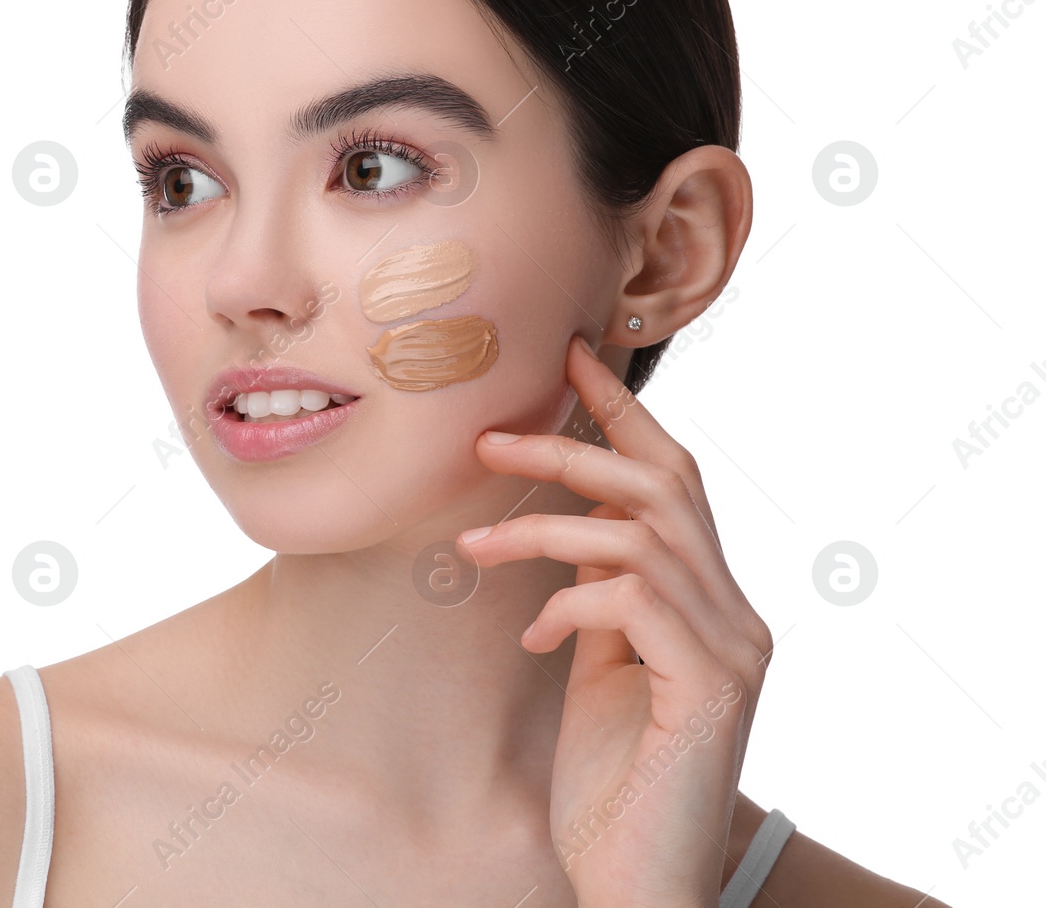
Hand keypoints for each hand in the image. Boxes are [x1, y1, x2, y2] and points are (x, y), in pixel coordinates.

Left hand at [456, 333, 773, 907]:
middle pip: (663, 485)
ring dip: (544, 529)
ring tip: (474, 545)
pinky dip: (571, 603)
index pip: (673, 478)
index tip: (571, 354)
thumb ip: (594, 596)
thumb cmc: (609, 779)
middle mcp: (735, 613)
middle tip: (488, 434)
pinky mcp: (713, 688)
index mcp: (707, 599)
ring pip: (639, 536)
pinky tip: (534, 638)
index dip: (624, 411)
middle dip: (572, 445)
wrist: (638, 881)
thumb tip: (552, 528)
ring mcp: (733, 649)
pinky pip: (633, 602)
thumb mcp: (594, 665)